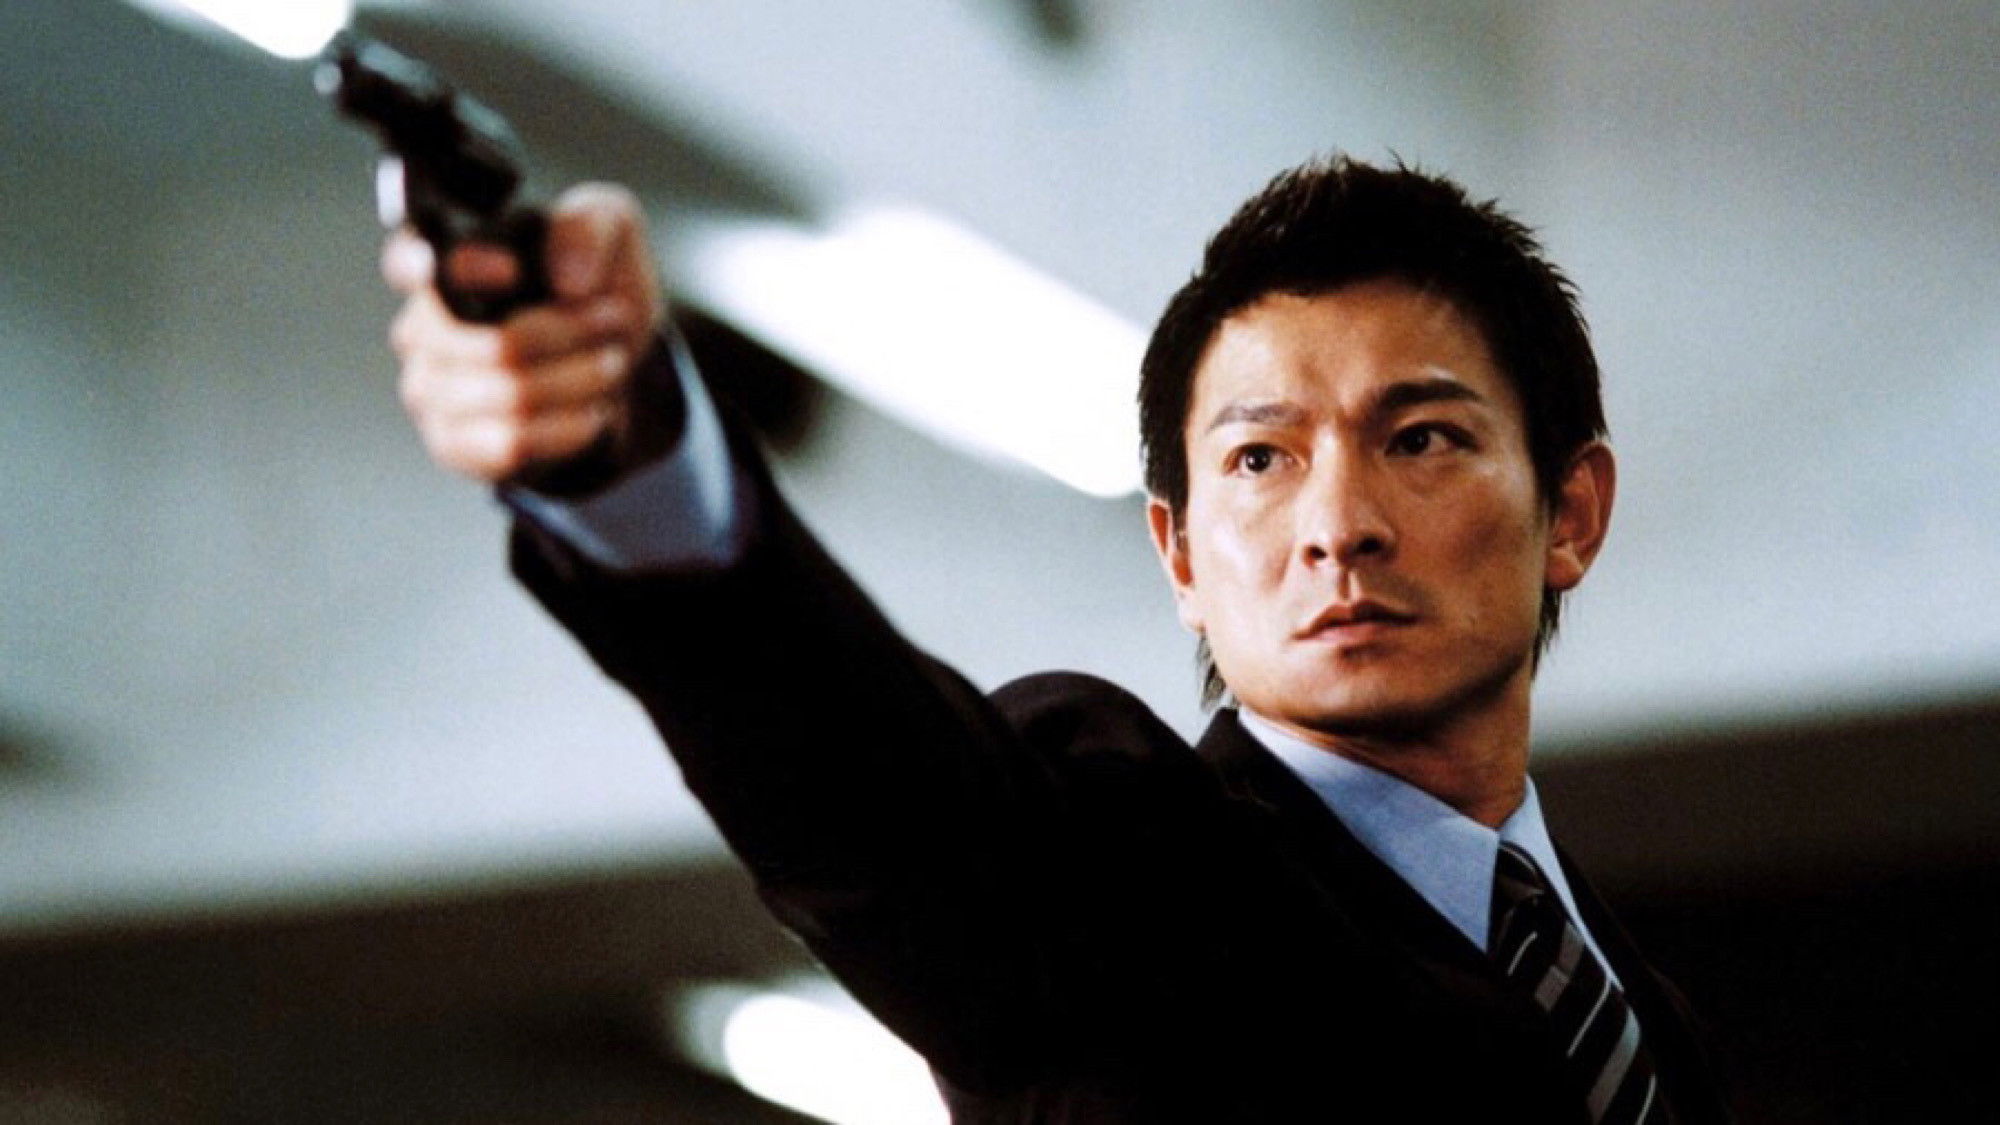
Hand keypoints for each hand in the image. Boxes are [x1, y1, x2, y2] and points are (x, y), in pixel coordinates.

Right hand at [383, 183, 663, 483]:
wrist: (608, 355)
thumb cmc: (591, 281)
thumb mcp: (609, 229)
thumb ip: (587, 229)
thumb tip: (566, 279)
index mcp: (441, 263)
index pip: (411, 263)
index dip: (460, 271)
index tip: (511, 271)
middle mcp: (419, 327)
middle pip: (497, 345)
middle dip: (572, 335)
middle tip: (615, 318)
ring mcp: (429, 389)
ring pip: (513, 396)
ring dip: (582, 380)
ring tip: (611, 363)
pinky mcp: (453, 443)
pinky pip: (511, 443)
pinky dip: (568, 427)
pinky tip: (591, 411)